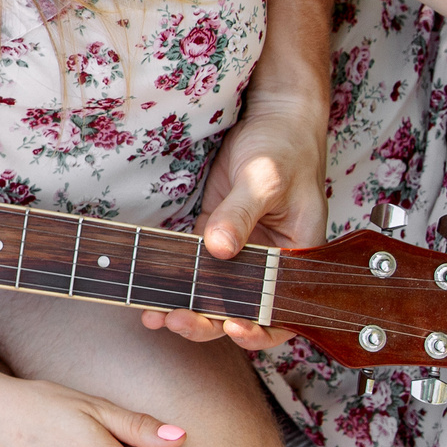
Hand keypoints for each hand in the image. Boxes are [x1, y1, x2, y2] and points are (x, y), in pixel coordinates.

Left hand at [143, 91, 329, 350]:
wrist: (272, 118)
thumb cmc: (284, 146)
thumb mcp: (266, 179)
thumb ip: (241, 214)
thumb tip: (218, 248)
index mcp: (298, 259)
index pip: (283, 311)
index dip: (260, 328)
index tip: (233, 326)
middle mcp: (270, 265)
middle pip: (241, 310)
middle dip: (210, 322)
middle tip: (178, 320)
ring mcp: (241, 253)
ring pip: (213, 295)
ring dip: (185, 308)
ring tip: (154, 316)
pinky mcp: (215, 236)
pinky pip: (194, 269)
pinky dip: (174, 283)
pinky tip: (148, 294)